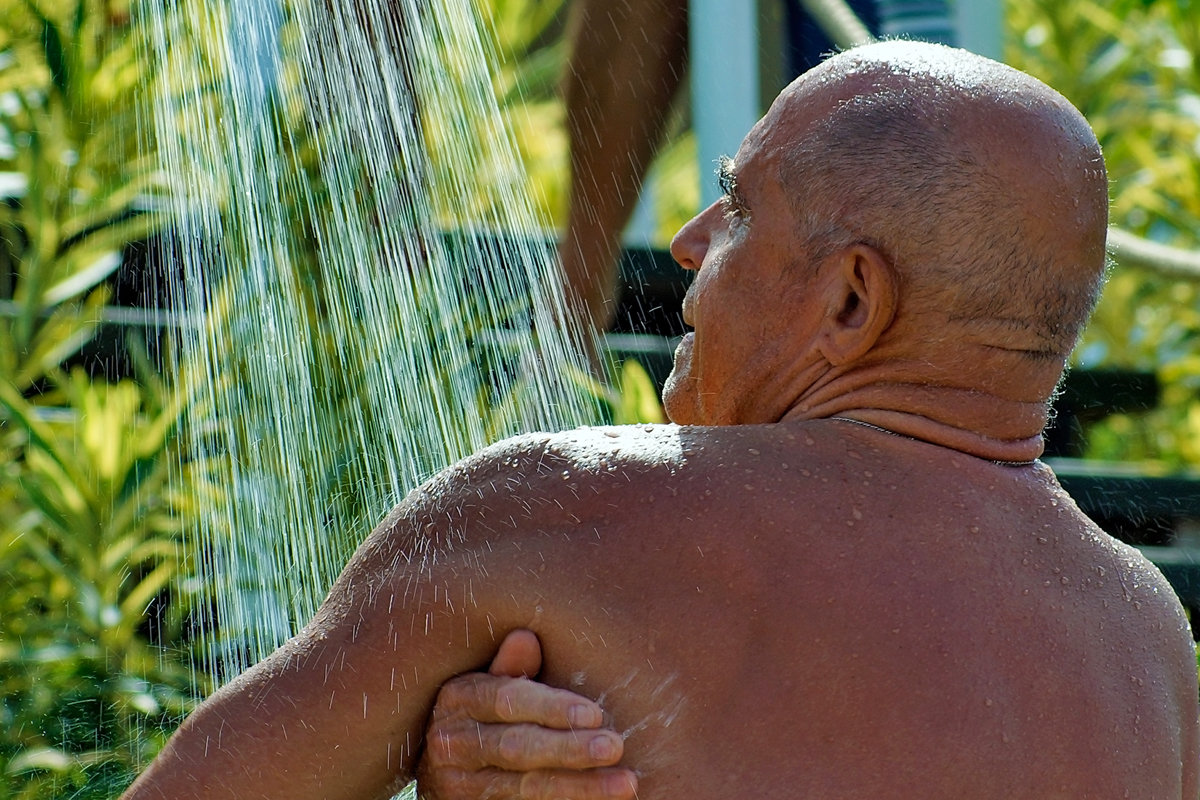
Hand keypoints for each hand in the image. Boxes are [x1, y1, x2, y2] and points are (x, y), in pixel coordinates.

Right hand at [417, 630, 637, 799]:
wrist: (439, 767)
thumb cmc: (477, 714)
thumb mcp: (484, 684)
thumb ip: (508, 667)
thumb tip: (526, 636)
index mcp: (459, 699)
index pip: (507, 701)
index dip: (552, 707)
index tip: (594, 714)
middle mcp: (453, 743)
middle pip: (517, 747)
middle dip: (569, 749)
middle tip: (614, 747)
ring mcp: (459, 785)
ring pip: (525, 788)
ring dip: (578, 787)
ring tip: (624, 783)